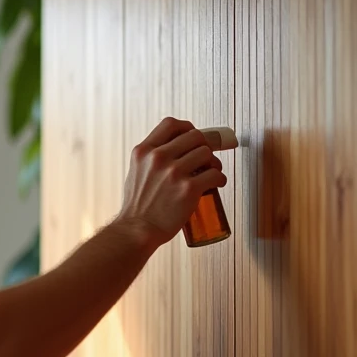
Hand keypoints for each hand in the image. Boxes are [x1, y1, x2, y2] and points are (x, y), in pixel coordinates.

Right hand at [115, 117, 226, 248]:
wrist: (137, 231)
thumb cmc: (137, 208)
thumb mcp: (135, 173)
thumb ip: (150, 160)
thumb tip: (171, 152)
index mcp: (144, 151)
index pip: (171, 124)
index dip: (188, 127)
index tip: (194, 136)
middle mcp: (158, 157)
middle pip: (195, 136)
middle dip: (205, 145)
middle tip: (207, 157)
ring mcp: (174, 172)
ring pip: (207, 153)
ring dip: (214, 162)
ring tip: (212, 172)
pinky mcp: (188, 189)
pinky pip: (215, 174)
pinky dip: (220, 178)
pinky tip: (217, 183)